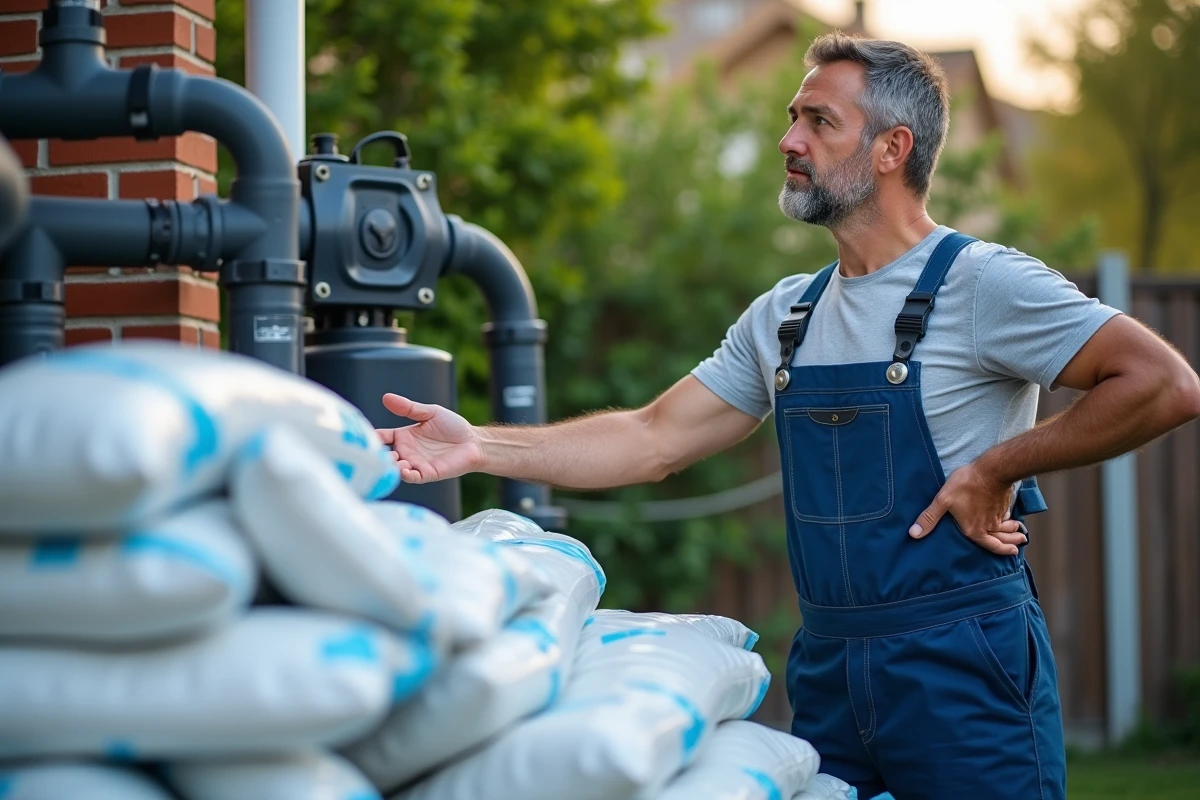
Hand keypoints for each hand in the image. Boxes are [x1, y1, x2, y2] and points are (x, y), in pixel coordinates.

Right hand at [375, 394, 484, 483]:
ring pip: (395, 468)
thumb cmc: (453, 426)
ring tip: (392, 459)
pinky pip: (412, 477)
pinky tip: (403, 469)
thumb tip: (386, 397)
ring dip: (390, 466)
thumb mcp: (429, 413)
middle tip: (377, 451)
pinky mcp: (427, 473)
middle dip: (378, 455)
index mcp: (403, 436)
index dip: (370, 437)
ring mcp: (416, 463)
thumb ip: (408, 408)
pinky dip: (406, 475)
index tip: (361, 435)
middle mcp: (406, 451)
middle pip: (384, 455)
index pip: (380, 438)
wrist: (474, 441)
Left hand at [908, 461, 1027, 555]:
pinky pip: (1007, 516)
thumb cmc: (966, 485)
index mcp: (975, 530)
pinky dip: (1011, 519)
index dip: (1002, 551)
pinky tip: (1010, 517)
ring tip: (1019, 531)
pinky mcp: (1003, 503)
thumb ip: (929, 518)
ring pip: (1007, 527)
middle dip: (1011, 542)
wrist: (992, 470)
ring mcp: (998, 515)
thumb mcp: (943, 500)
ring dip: (1013, 531)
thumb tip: (913, 534)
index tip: (1012, 553)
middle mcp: (989, 526)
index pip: (992, 546)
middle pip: (1003, 539)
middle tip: (1019, 543)